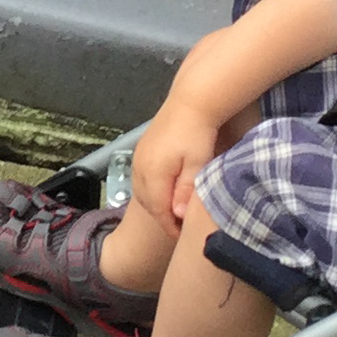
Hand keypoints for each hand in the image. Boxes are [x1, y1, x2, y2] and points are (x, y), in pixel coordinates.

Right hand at [127, 98, 227, 231]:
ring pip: (141, 191)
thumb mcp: (197, 163)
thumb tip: (175, 215)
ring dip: (155, 204)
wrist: (191, 101)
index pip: (158, 209)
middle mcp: (140, 166)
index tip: (181, 236)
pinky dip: (151, 190)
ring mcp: (139, 157)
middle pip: (147, 202)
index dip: (169, 225)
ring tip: (173, 211)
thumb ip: (185, 190)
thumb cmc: (198, 132)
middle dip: (161, 217)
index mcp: (153, 172)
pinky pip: (141, 178)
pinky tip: (166, 190)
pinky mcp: (142, 149)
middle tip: (179, 227)